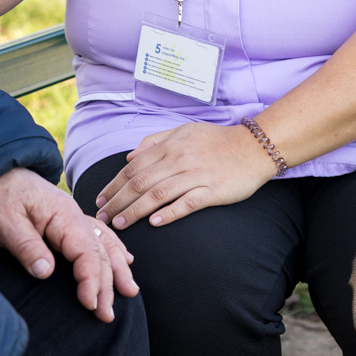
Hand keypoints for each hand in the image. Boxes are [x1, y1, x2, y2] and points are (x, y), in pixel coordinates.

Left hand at [0, 167, 137, 321]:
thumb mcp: (4, 222)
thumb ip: (26, 246)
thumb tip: (46, 272)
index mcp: (62, 215)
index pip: (86, 252)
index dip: (90, 280)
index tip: (89, 304)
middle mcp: (73, 215)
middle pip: (99, 252)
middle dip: (106, 285)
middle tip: (107, 315)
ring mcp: (72, 217)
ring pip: (103, 244)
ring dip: (117, 269)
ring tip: (130, 292)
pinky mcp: (66, 221)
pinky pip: (98, 236)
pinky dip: (113, 249)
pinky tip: (125, 260)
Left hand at [95, 122, 274, 229]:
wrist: (254, 146)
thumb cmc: (217, 140)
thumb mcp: (183, 131)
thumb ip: (154, 141)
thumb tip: (129, 156)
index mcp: (169, 146)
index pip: (133, 167)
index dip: (114, 185)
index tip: (100, 200)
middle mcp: (179, 159)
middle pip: (140, 183)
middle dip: (117, 201)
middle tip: (102, 218)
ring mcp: (196, 175)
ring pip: (158, 194)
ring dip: (135, 210)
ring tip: (120, 224)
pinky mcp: (213, 190)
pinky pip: (188, 203)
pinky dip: (169, 213)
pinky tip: (154, 223)